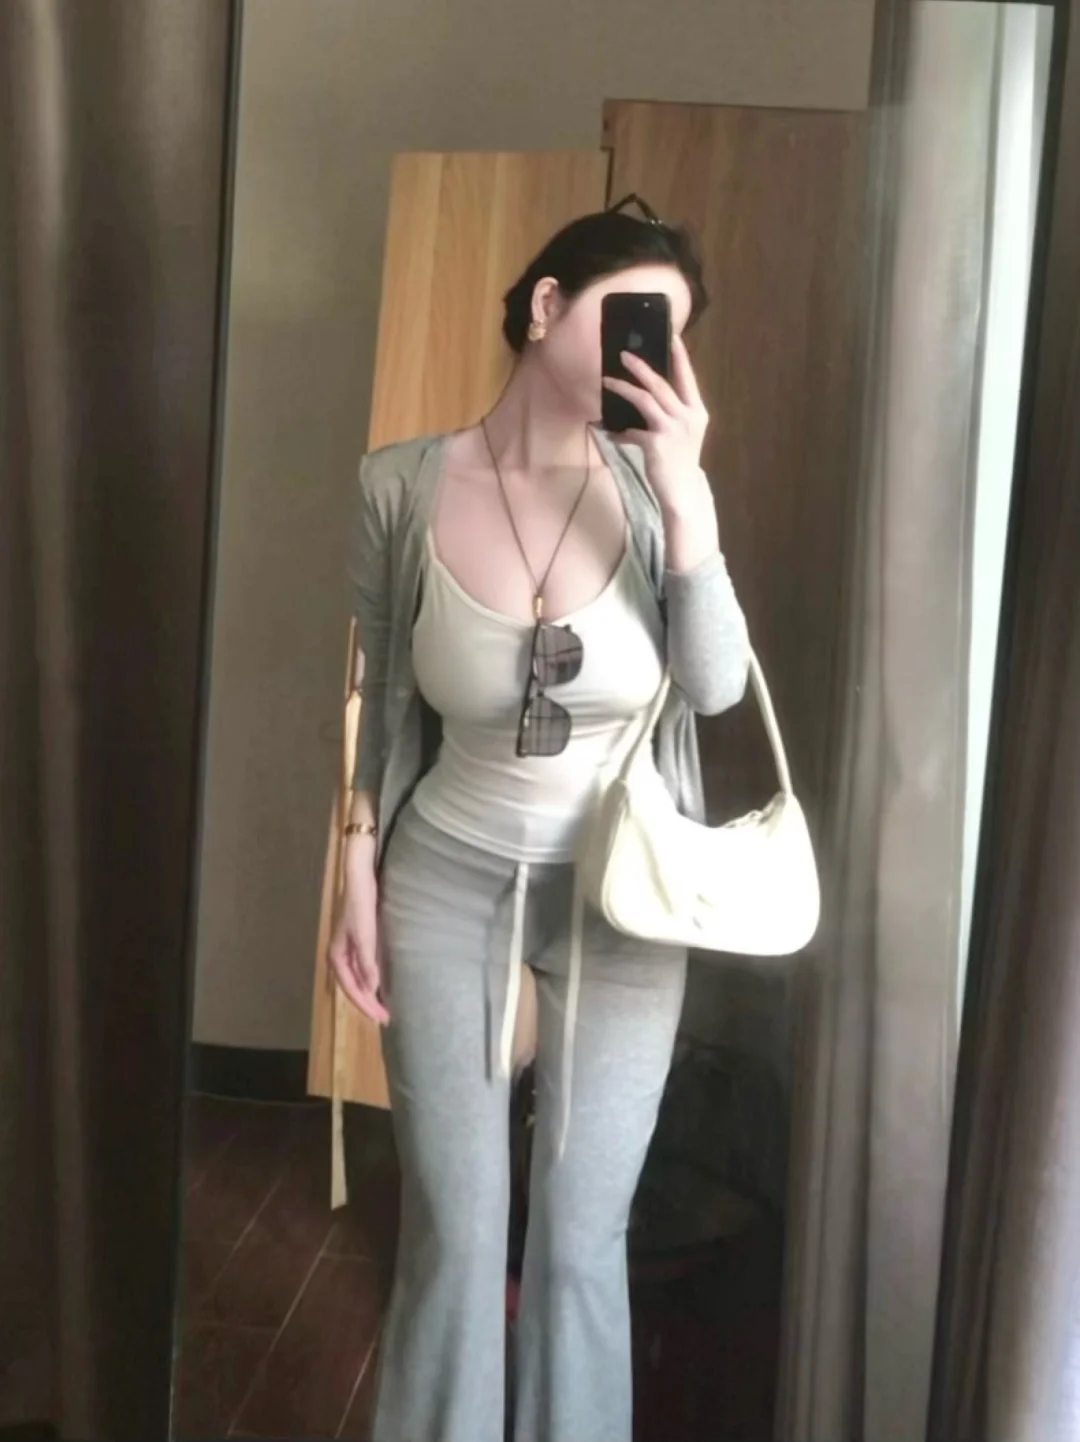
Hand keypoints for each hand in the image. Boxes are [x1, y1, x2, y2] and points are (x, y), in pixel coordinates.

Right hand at [327, 855, 389, 1025]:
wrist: (360, 878)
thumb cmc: (360, 905)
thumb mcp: (364, 935)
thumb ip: (367, 962)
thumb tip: (371, 989)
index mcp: (336, 956)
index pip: (350, 989)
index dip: (365, 1005)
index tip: (381, 1018)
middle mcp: (340, 955)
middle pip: (353, 987)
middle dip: (367, 1004)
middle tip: (386, 1018)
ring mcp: (349, 949)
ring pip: (357, 979)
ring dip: (369, 994)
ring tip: (383, 1008)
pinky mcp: (360, 941)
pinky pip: (363, 969)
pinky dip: (371, 981)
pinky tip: (382, 985)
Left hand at [601, 335, 709, 512]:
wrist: (683, 493)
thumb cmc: (681, 462)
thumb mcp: (684, 434)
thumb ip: (671, 415)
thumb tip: (647, 399)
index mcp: (697, 411)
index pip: (687, 377)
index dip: (679, 356)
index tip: (671, 336)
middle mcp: (687, 417)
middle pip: (661, 383)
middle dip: (641, 367)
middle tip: (624, 354)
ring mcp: (671, 429)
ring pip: (644, 399)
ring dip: (623, 388)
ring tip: (607, 380)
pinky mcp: (655, 443)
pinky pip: (631, 431)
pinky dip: (620, 432)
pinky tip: (611, 434)